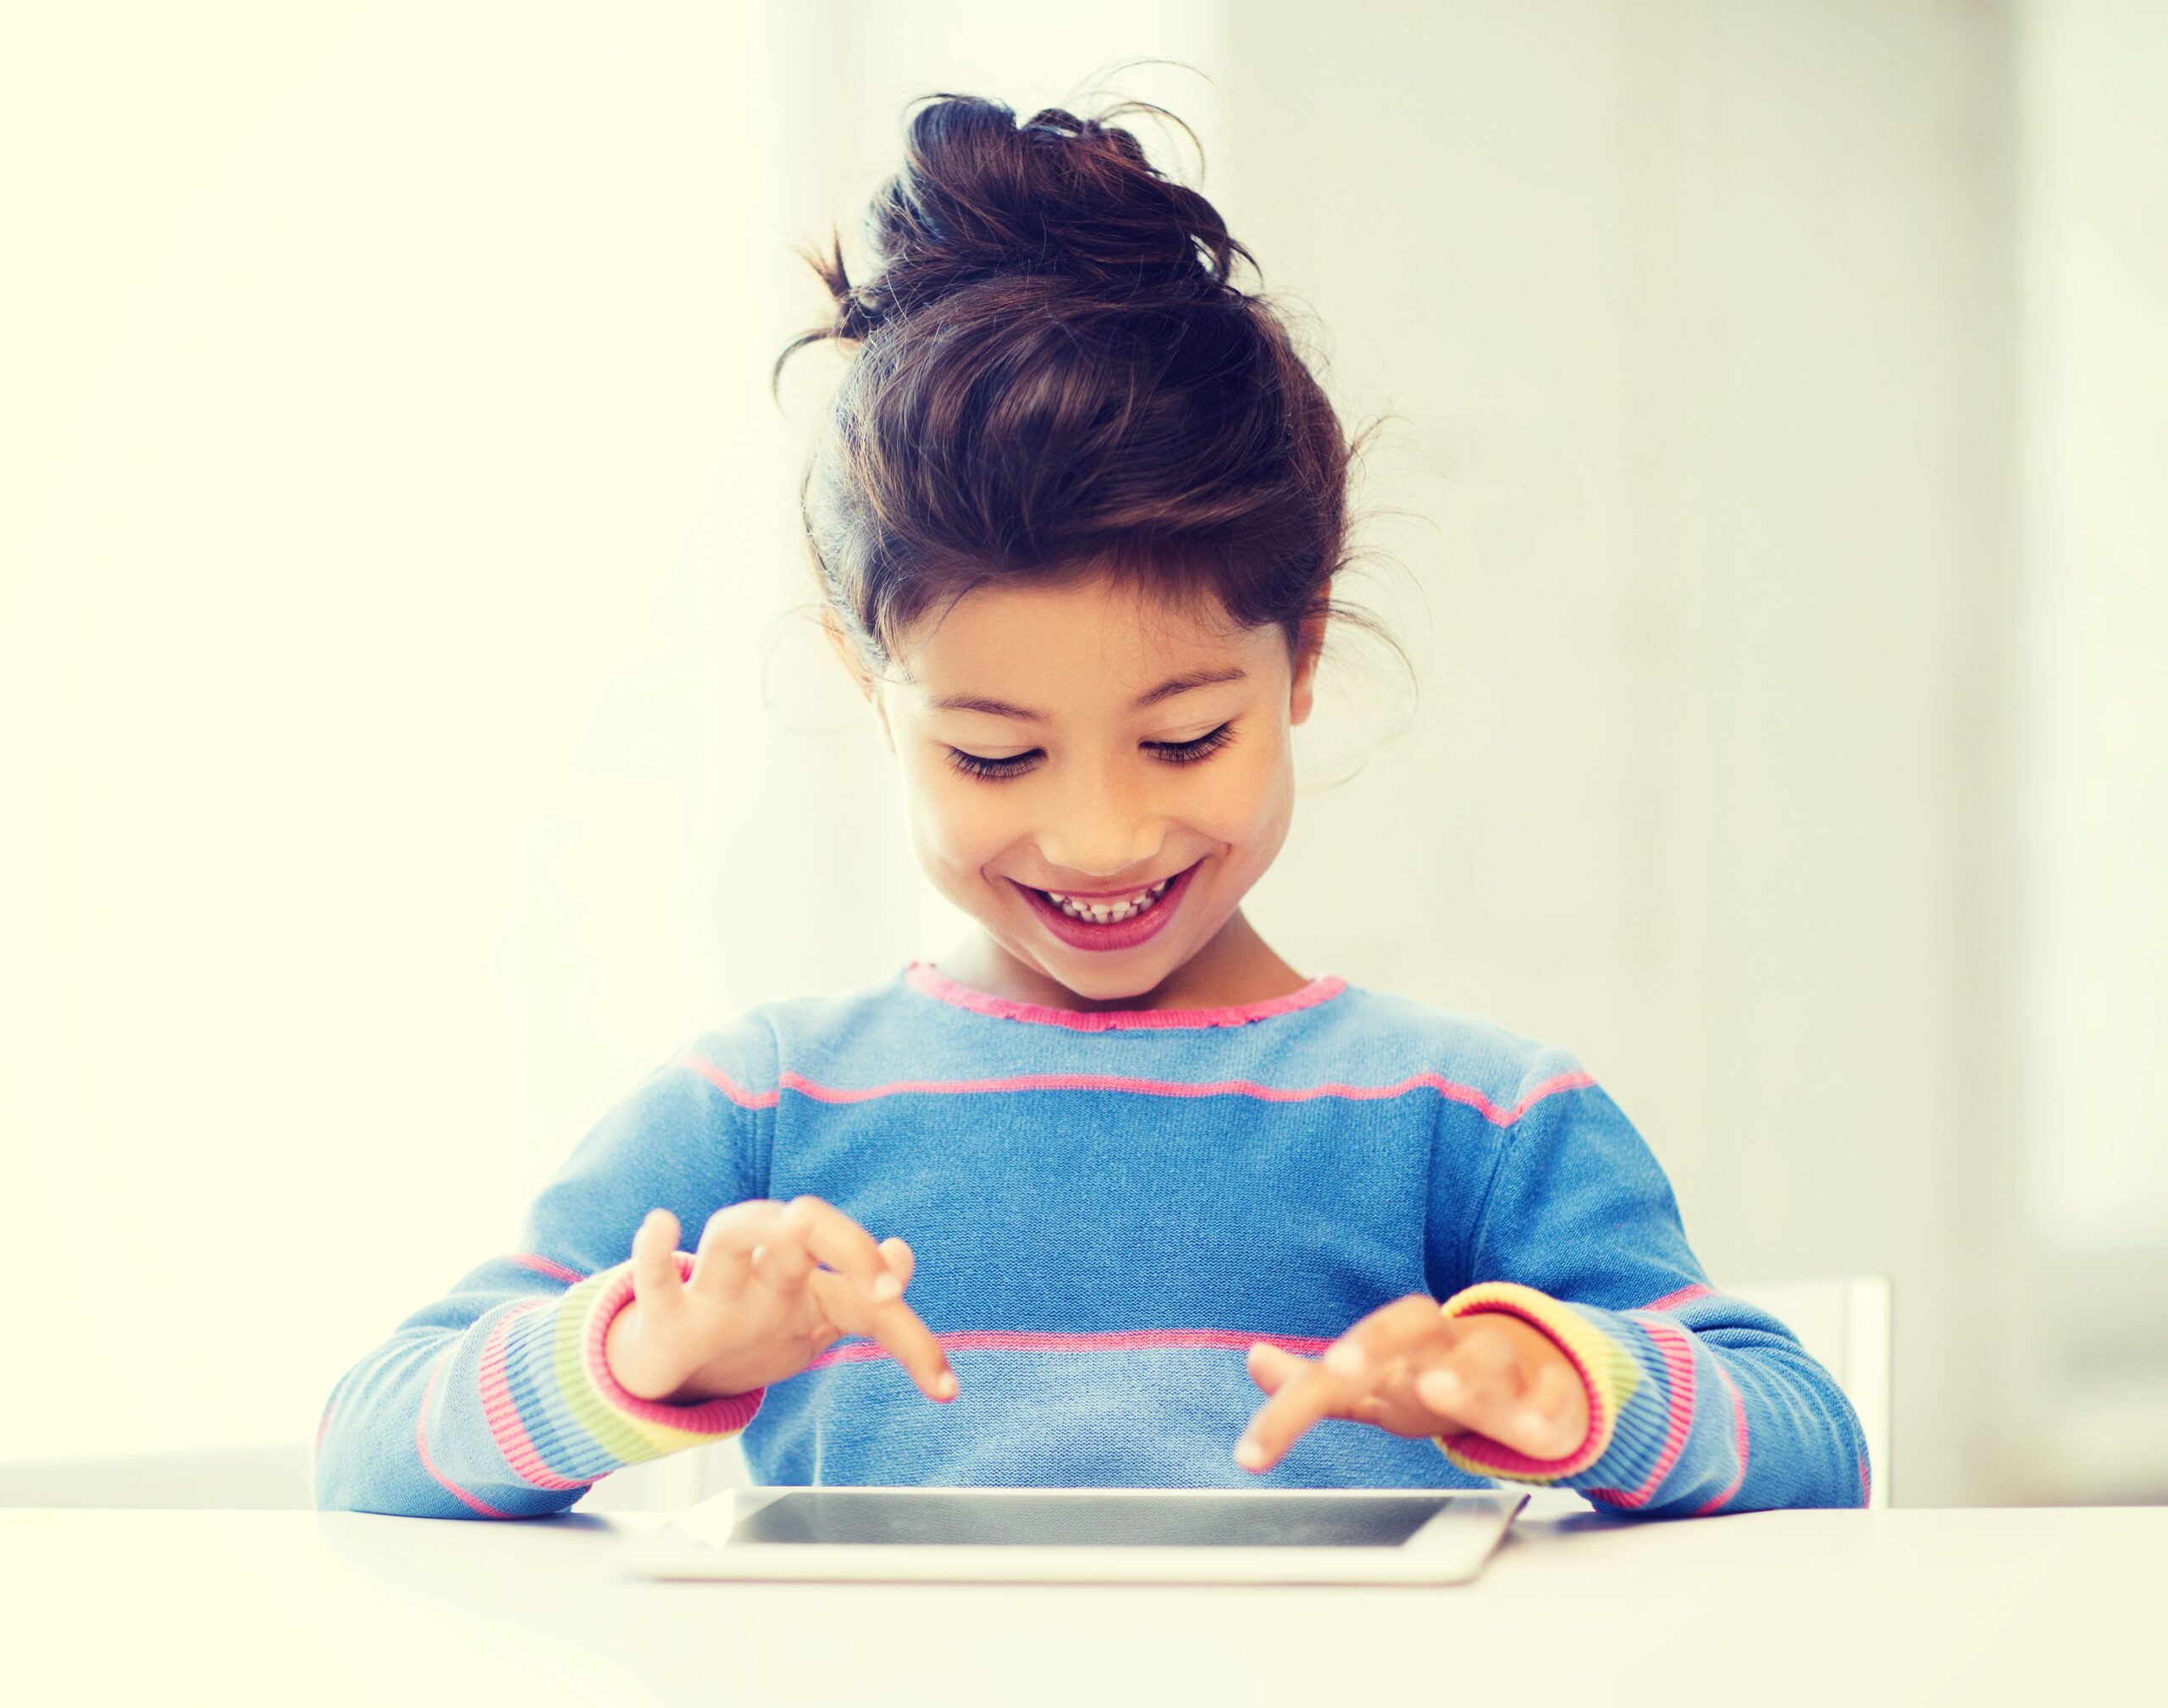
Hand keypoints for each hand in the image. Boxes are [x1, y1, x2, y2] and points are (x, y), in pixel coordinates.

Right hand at [602, 1195, 957, 1406]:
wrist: (670, 1370)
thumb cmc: (746, 1332)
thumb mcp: (810, 1318)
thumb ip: (863, 1295)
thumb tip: (903, 1254)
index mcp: (805, 1283)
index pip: (868, 1298)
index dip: (913, 1340)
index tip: (946, 1391)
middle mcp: (763, 1275)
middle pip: (806, 1228)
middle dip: (848, 1245)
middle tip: (884, 1294)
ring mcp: (713, 1290)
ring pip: (732, 1232)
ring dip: (760, 1225)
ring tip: (791, 1223)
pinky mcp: (664, 1316)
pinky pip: (652, 1278)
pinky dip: (652, 1254)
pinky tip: (661, 1227)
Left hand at [1232, 1294, 1588, 1473]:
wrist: (1541, 1370)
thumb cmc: (1443, 1378)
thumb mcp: (1376, 1386)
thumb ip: (1316, 1382)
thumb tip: (1255, 1360)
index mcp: (1402, 1341)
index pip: (1346, 1349)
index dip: (1299, 1392)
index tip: (1257, 1448)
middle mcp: (1446, 1345)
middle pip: (1413, 1324)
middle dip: (1376, 1342)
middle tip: (1343, 1369)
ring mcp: (1504, 1367)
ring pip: (1486, 1356)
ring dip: (1462, 1372)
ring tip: (1440, 1390)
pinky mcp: (1554, 1397)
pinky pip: (1555, 1395)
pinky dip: (1546, 1407)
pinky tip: (1532, 1430)